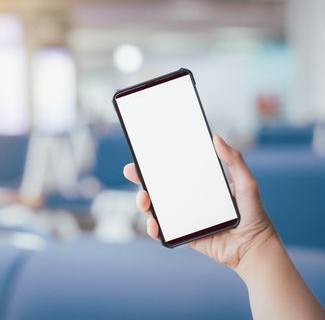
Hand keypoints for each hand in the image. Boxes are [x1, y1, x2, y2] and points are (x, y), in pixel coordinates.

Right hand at [123, 134, 275, 269]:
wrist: (254, 248)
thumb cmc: (253, 215)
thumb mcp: (247, 183)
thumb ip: (234, 161)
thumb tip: (217, 137)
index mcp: (199, 185)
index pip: (173, 171)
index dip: (155, 164)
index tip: (143, 156)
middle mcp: (187, 200)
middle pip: (158, 188)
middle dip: (141, 180)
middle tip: (132, 173)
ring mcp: (183, 218)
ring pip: (155, 208)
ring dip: (143, 203)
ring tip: (144, 201)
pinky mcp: (183, 235)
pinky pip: (163, 232)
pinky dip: (153, 228)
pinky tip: (153, 224)